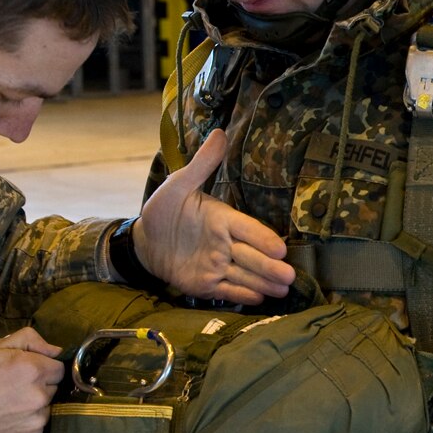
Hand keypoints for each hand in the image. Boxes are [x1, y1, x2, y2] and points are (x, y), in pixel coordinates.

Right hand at [0, 326, 66, 432]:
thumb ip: (30, 341)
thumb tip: (56, 349)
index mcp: (32, 370)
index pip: (59, 367)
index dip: (42, 367)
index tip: (24, 371)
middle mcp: (39, 397)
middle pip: (53, 388)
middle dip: (38, 385)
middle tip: (10, 387)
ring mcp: (35, 422)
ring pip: (46, 408)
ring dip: (33, 406)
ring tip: (5, 405)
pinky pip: (36, 427)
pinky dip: (25, 424)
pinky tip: (4, 420)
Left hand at [135, 131, 294, 305]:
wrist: (144, 242)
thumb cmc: (163, 211)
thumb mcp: (178, 185)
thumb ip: (201, 165)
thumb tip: (220, 133)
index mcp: (222, 219)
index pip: (247, 228)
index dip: (262, 238)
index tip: (280, 248)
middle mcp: (225, 244)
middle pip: (251, 256)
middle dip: (269, 267)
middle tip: (289, 275)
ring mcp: (217, 265)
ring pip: (244, 275)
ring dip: (264, 283)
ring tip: (283, 289)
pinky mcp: (207, 284)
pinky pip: (227, 290)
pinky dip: (243, 295)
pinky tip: (260, 299)